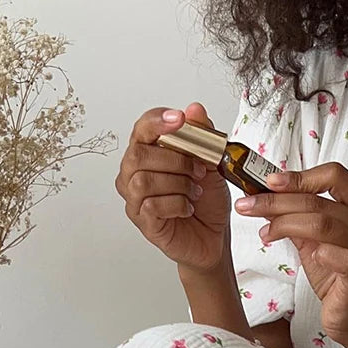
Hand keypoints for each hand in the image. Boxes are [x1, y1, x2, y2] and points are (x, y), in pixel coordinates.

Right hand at [114, 103, 231, 272]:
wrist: (213, 237)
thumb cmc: (206, 201)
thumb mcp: (213, 164)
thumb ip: (204, 135)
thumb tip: (194, 109)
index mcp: (148, 152)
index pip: (142, 128)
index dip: (158, 121)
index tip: (180, 119)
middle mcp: (134, 173)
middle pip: (138, 154)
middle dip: (175, 159)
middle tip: (199, 170)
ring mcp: (135, 198)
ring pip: (144, 180)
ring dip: (178, 183)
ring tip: (194, 191)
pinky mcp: (143, 221)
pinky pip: (152, 205)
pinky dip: (177, 204)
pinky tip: (188, 207)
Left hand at [234, 163, 347, 346]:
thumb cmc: (337, 275)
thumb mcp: (313, 240)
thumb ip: (296, 217)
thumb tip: (264, 195)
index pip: (334, 176)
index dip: (300, 176)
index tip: (269, 182)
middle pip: (320, 201)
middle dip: (277, 201)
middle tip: (248, 205)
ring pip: (323, 224)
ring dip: (285, 224)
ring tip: (265, 233)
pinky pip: (343, 258)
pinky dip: (321, 252)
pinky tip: (306, 254)